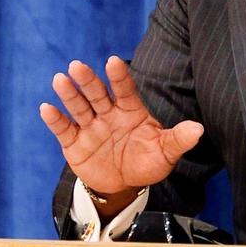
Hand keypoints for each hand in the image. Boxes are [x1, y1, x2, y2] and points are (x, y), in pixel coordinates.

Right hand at [39, 56, 203, 214]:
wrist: (125, 185)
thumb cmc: (147, 162)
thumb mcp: (165, 152)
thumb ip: (178, 139)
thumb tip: (199, 129)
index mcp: (131, 111)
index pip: (125, 90)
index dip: (119, 77)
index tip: (114, 61)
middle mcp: (109, 114)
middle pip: (98, 94)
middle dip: (88, 80)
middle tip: (78, 65)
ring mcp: (90, 127)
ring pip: (79, 107)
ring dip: (70, 94)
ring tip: (60, 79)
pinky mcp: (74, 143)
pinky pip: (64, 129)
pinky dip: (55, 120)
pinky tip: (46, 108)